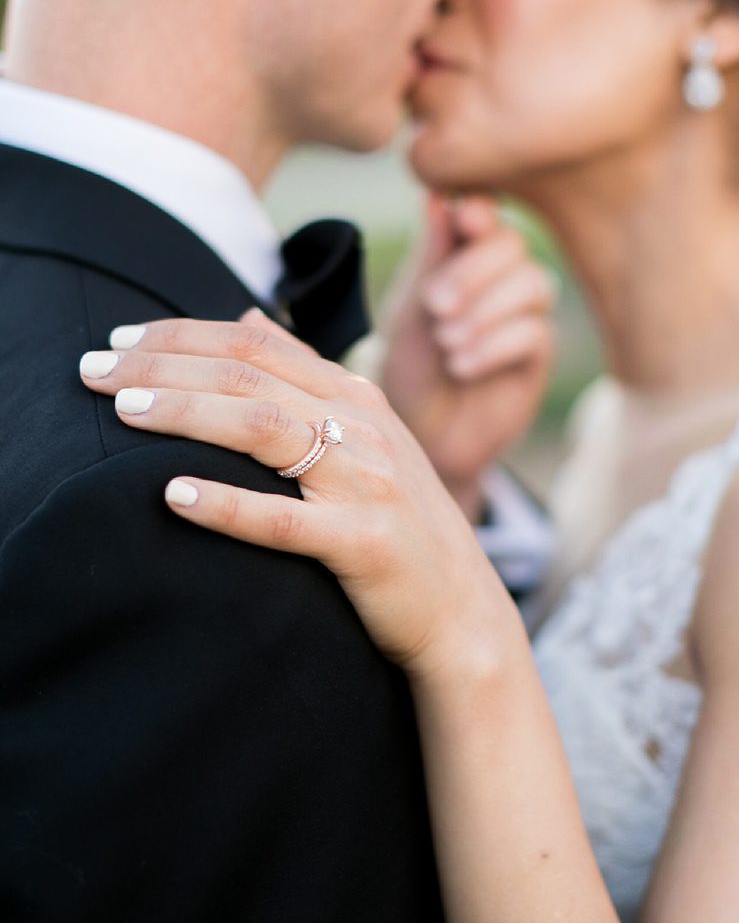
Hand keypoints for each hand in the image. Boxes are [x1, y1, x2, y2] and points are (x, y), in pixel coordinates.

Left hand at [78, 311, 512, 673]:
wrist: (460, 606)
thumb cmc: (399, 522)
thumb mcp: (366, 435)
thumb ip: (309, 376)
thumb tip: (248, 316)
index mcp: (359, 398)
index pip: (258, 344)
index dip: (183, 333)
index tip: (118, 340)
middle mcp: (364, 429)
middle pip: (250, 377)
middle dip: (163, 366)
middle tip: (93, 371)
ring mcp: (367, 483)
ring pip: (263, 429)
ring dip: (186, 414)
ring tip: (123, 413)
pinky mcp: (363, 543)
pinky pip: (283, 521)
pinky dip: (225, 505)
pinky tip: (174, 494)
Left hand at [380, 195, 555, 518]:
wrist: (420, 437)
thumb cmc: (406, 368)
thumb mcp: (408, 307)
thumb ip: (431, 255)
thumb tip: (439, 193)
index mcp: (463, 255)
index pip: (486, 213)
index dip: (481, 211)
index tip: (465, 217)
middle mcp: (500, 278)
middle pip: (514, 245)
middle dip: (474, 272)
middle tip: (435, 306)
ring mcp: (524, 314)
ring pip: (531, 284)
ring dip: (483, 312)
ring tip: (446, 343)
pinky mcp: (538, 353)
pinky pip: (534, 331)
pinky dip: (493, 346)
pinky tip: (463, 366)